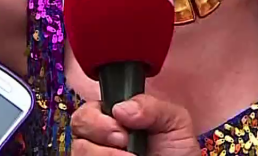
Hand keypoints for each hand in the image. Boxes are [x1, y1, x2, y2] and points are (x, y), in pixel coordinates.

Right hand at [71, 95, 199, 155]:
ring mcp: (97, 154)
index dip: (100, 115)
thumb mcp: (174, 122)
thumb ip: (150, 105)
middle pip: (78, 124)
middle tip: (125, 142)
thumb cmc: (178, 153)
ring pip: (79, 149)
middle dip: (100, 130)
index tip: (122, 125)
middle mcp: (101, 137)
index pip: (90, 106)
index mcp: (116, 117)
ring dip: (105, 154)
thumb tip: (120, 108)